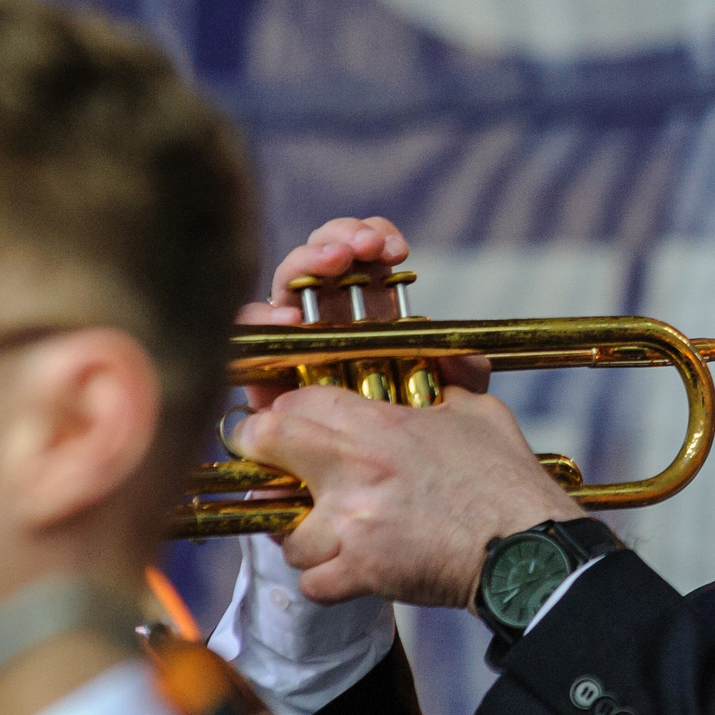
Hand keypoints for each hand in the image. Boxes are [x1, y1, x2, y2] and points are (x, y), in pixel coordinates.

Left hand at [234, 383, 584, 608]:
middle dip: (260, 451)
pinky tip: (349, 572)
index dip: (286, 411)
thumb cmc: (508, 482)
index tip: (290, 424)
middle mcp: (355, 469)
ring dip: (302, 534)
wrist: (528, 548)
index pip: (296, 401)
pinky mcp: (361, 572)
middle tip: (275, 466)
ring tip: (327, 534)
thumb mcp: (479, 412)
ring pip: (284, 530)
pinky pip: (311, 583)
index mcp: (380, 425)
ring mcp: (352, 524)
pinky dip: (326, 582)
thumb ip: (446, 383)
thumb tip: (441, 361)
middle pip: (264, 442)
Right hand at [235, 216, 487, 405]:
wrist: (373, 477)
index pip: (364, 253)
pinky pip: (248, 330)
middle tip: (365, 248)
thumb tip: (466, 358)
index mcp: (367, 307)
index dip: (376, 237)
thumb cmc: (405, 430)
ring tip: (335, 263)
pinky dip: (265, 315)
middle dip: (342, 237)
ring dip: (309, 259)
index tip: (398, 251)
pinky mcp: (260, 365)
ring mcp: (291, 335)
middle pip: (321, 253)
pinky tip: (291, 319)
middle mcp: (326, 313)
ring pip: (286, 280)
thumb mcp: (446, 399)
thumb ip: (464, 373)